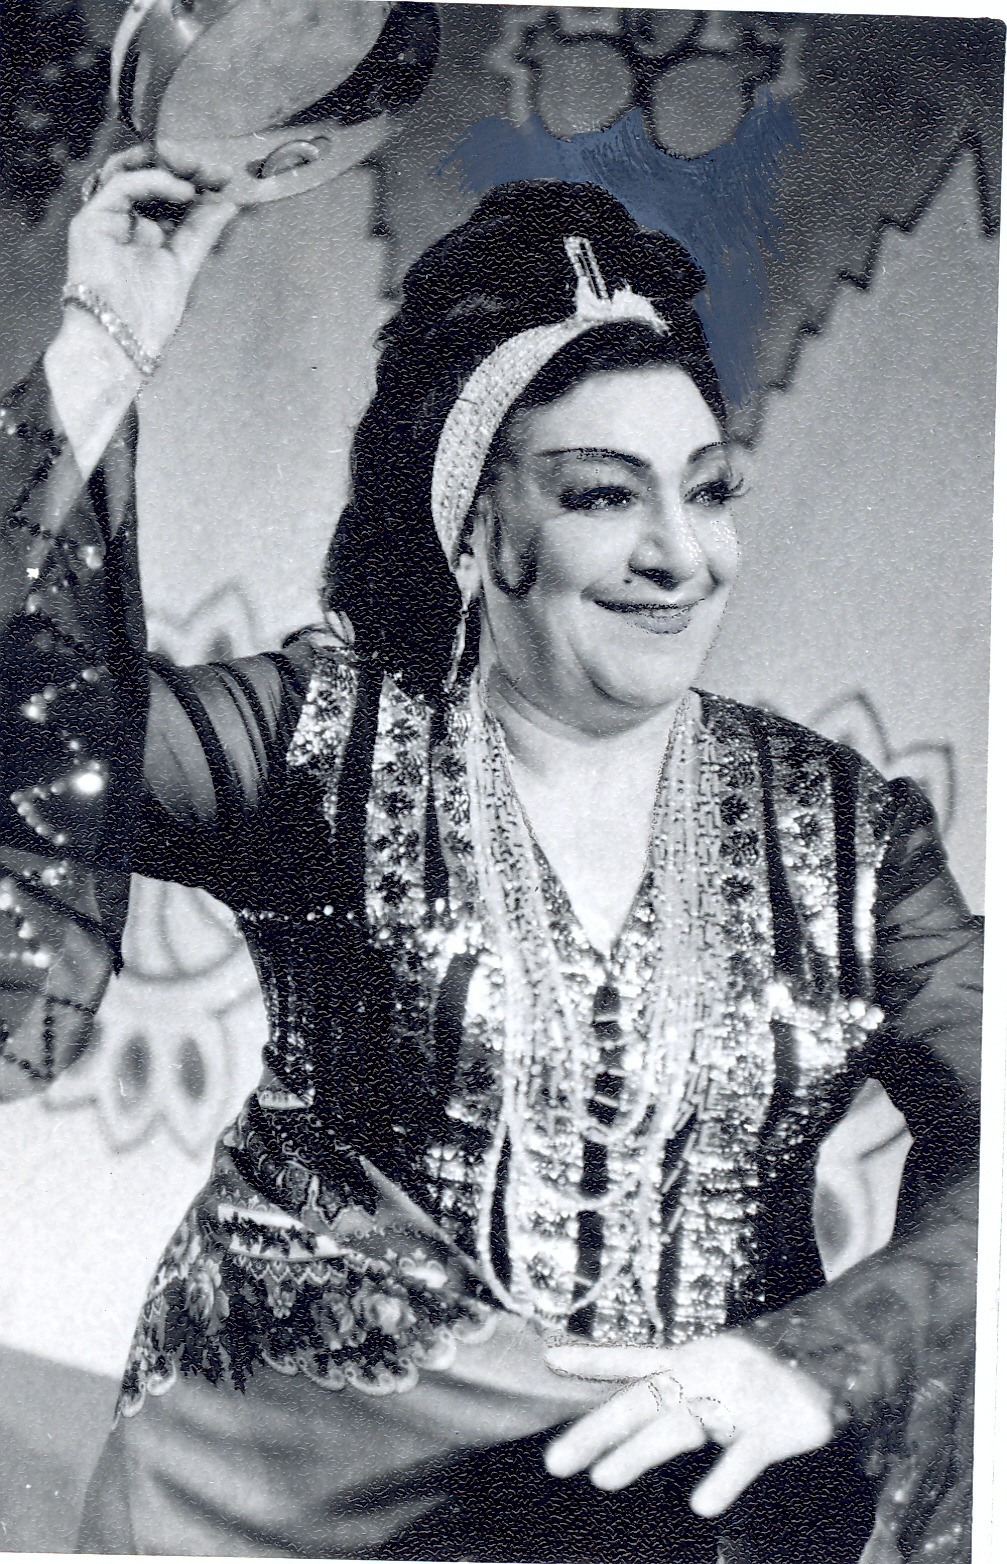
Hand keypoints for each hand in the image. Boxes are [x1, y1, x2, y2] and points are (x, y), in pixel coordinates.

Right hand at [66, 143, 238, 362]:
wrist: (123, 341)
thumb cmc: (148, 315)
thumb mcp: (185, 265)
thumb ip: (202, 232)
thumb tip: (228, 203)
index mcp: (147, 230)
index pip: (169, 191)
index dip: (196, 179)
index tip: (225, 177)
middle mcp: (125, 220)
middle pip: (149, 173)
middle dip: (184, 165)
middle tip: (213, 170)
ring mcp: (106, 218)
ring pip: (129, 169)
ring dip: (166, 164)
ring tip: (198, 172)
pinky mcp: (91, 220)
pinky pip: (121, 185)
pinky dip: (153, 181)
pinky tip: (183, 190)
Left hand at [543, 1336, 833, 1516]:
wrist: (843, 1347)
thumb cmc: (769, 1367)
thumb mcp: (717, 1366)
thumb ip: (679, 1384)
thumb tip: (641, 1410)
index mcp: (692, 1358)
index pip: (633, 1360)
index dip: (593, 1360)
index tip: (549, 1359)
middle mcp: (707, 1372)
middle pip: (643, 1401)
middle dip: (598, 1430)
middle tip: (556, 1461)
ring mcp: (739, 1396)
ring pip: (680, 1424)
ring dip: (639, 1451)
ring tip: (602, 1479)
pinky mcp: (776, 1425)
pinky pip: (745, 1455)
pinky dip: (725, 1477)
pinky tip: (702, 1503)